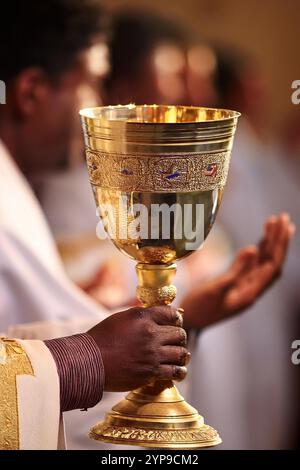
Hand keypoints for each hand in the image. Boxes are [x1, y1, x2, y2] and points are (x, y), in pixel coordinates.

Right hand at [87, 306, 188, 391]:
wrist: (89, 361)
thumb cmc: (102, 338)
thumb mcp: (121, 318)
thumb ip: (141, 315)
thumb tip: (155, 313)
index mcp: (143, 317)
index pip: (172, 314)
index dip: (177, 319)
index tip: (176, 323)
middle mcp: (151, 334)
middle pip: (179, 334)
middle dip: (180, 337)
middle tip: (176, 341)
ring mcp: (152, 354)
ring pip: (181, 353)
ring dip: (182, 355)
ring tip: (179, 356)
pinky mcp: (151, 373)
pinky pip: (175, 372)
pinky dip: (179, 372)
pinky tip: (177, 371)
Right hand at [182, 213, 294, 329]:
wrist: (187, 320)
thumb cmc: (199, 307)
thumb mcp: (215, 289)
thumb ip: (236, 269)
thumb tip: (253, 248)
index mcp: (250, 292)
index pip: (272, 265)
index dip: (280, 245)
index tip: (284, 225)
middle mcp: (252, 289)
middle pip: (272, 261)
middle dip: (279, 239)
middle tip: (283, 217)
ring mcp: (245, 285)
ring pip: (263, 261)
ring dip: (271, 242)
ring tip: (276, 221)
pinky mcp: (236, 281)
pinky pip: (253, 263)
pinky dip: (259, 248)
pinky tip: (262, 237)